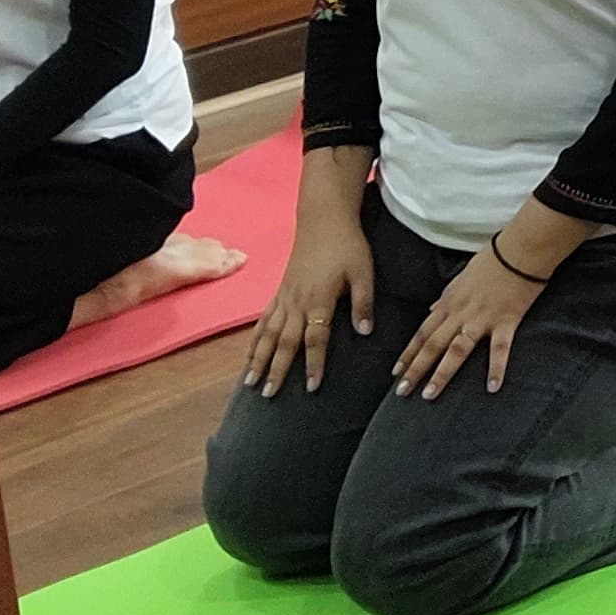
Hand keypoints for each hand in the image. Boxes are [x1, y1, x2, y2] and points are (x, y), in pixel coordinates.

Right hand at [241, 201, 375, 397]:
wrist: (323, 219)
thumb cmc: (348, 246)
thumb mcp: (364, 272)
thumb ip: (363, 303)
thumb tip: (365, 332)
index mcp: (318, 300)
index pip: (316, 340)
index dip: (314, 364)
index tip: (312, 387)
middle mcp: (296, 302)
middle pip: (284, 343)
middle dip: (277, 370)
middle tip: (269, 395)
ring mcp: (284, 297)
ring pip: (267, 334)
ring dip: (259, 359)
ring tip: (251, 383)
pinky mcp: (280, 291)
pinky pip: (264, 320)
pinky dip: (255, 339)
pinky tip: (250, 354)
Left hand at [392, 236, 547, 399]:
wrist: (520, 250)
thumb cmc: (493, 260)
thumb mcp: (461, 276)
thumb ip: (447, 296)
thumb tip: (432, 308)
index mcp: (449, 302)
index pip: (423, 332)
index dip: (408, 353)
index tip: (396, 372)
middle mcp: (460, 313)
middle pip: (432, 345)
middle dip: (415, 369)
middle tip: (402, 391)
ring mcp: (482, 319)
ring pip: (456, 351)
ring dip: (442, 374)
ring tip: (430, 395)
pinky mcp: (506, 321)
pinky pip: (499, 350)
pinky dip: (496, 369)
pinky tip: (492, 388)